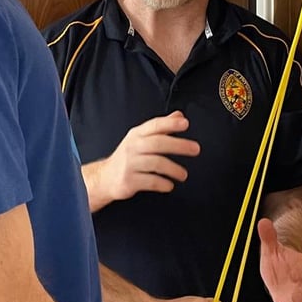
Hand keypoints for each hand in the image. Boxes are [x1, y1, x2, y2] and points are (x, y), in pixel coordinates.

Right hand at [84, 112, 199, 209]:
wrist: (105, 178)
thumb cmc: (128, 157)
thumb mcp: (141, 139)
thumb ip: (161, 128)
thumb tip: (179, 115)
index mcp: (137, 135)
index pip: (155, 125)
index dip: (170, 123)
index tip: (185, 123)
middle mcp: (133, 147)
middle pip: (158, 143)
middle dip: (179, 145)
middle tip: (195, 149)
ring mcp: (130, 164)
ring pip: (156, 163)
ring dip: (174, 169)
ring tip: (183, 174)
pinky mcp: (129, 181)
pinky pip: (151, 182)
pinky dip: (163, 184)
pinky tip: (169, 185)